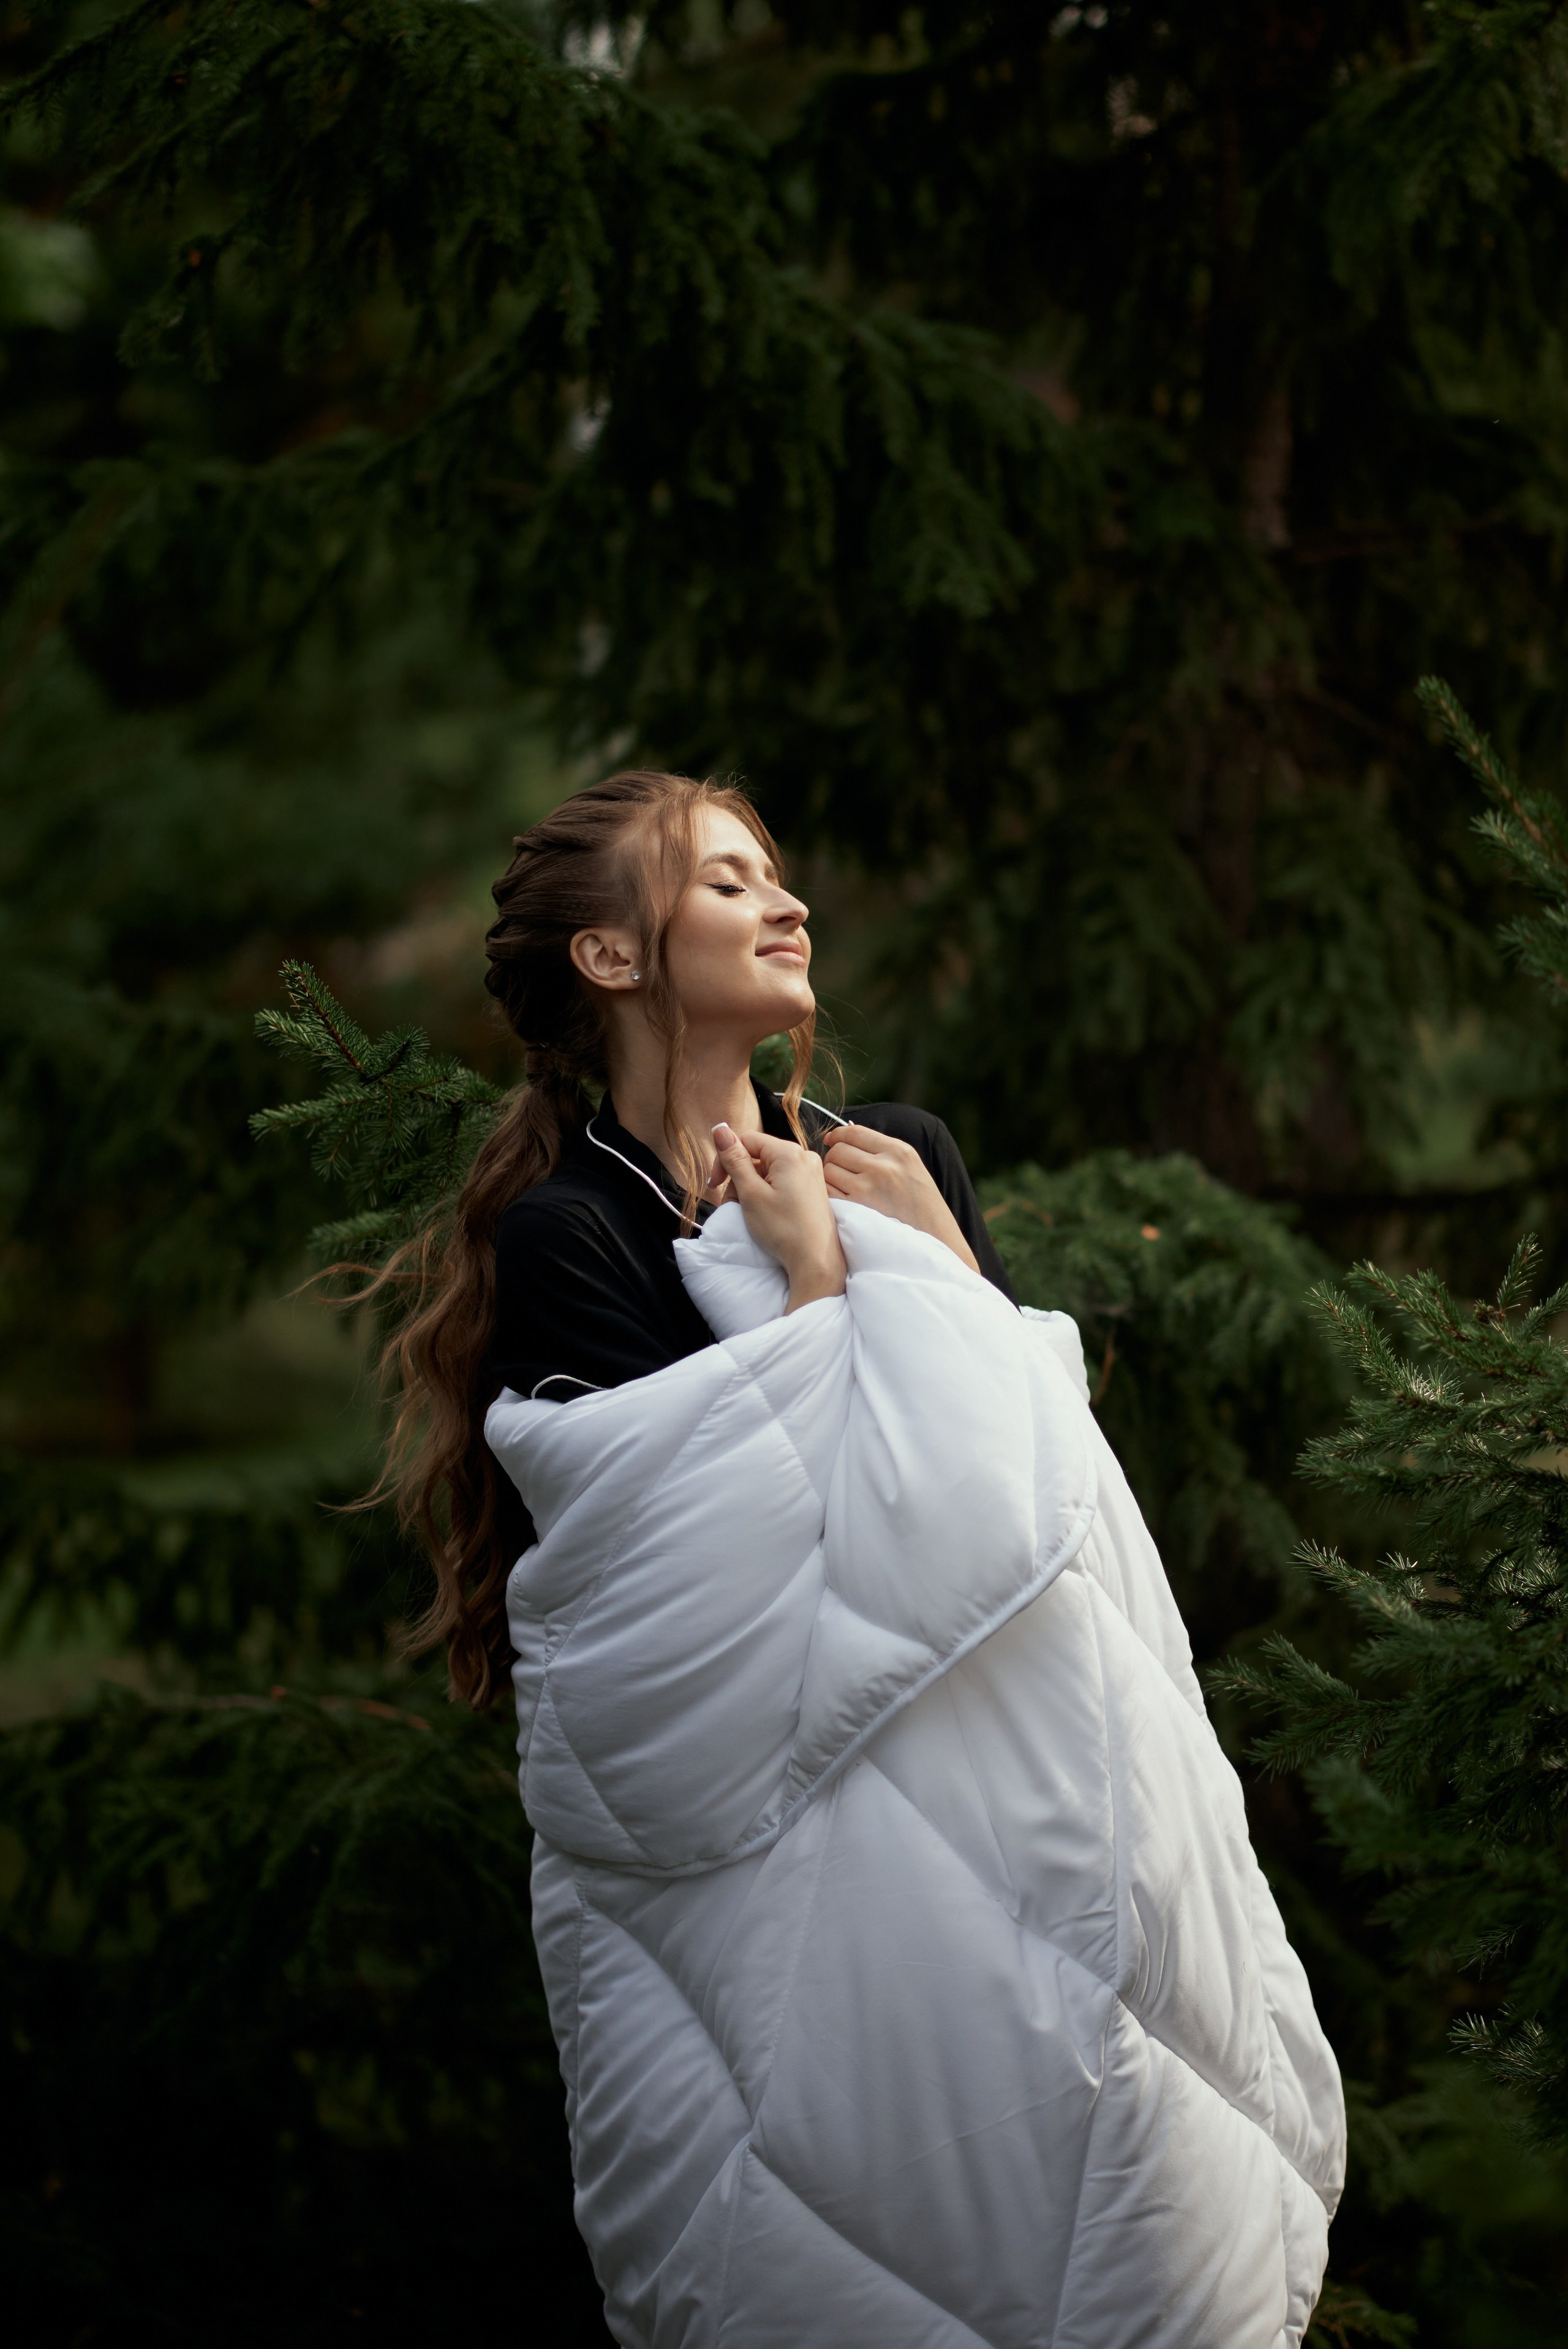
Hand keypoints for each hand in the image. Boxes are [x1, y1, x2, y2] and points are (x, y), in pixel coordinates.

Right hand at [711, 1123, 846, 1312]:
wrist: (816, 1261)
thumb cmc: (783, 1229)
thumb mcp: (751, 1193)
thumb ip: (734, 1159)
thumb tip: (720, 1128)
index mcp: (789, 1153)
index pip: (746, 1140)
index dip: (725, 1159)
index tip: (714, 1184)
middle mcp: (804, 1156)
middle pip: (758, 1155)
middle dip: (738, 1177)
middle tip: (730, 1203)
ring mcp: (811, 1172)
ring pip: (769, 1170)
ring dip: (750, 1187)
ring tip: (746, 1211)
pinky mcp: (813, 1188)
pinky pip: (783, 1181)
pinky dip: (767, 1192)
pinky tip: (762, 1212)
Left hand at [822, 1124, 979, 1273]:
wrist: (934, 1239)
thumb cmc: (921, 1204)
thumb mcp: (910, 1167)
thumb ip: (882, 1151)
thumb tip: (843, 1136)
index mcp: (898, 1151)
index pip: (853, 1131)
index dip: (837, 1135)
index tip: (831, 1141)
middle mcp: (883, 1166)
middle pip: (838, 1150)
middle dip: (834, 1158)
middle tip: (840, 1171)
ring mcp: (868, 1188)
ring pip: (829, 1170)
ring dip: (830, 1178)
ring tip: (843, 1188)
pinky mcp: (857, 1209)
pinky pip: (828, 1193)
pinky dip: (829, 1195)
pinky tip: (841, 1202)